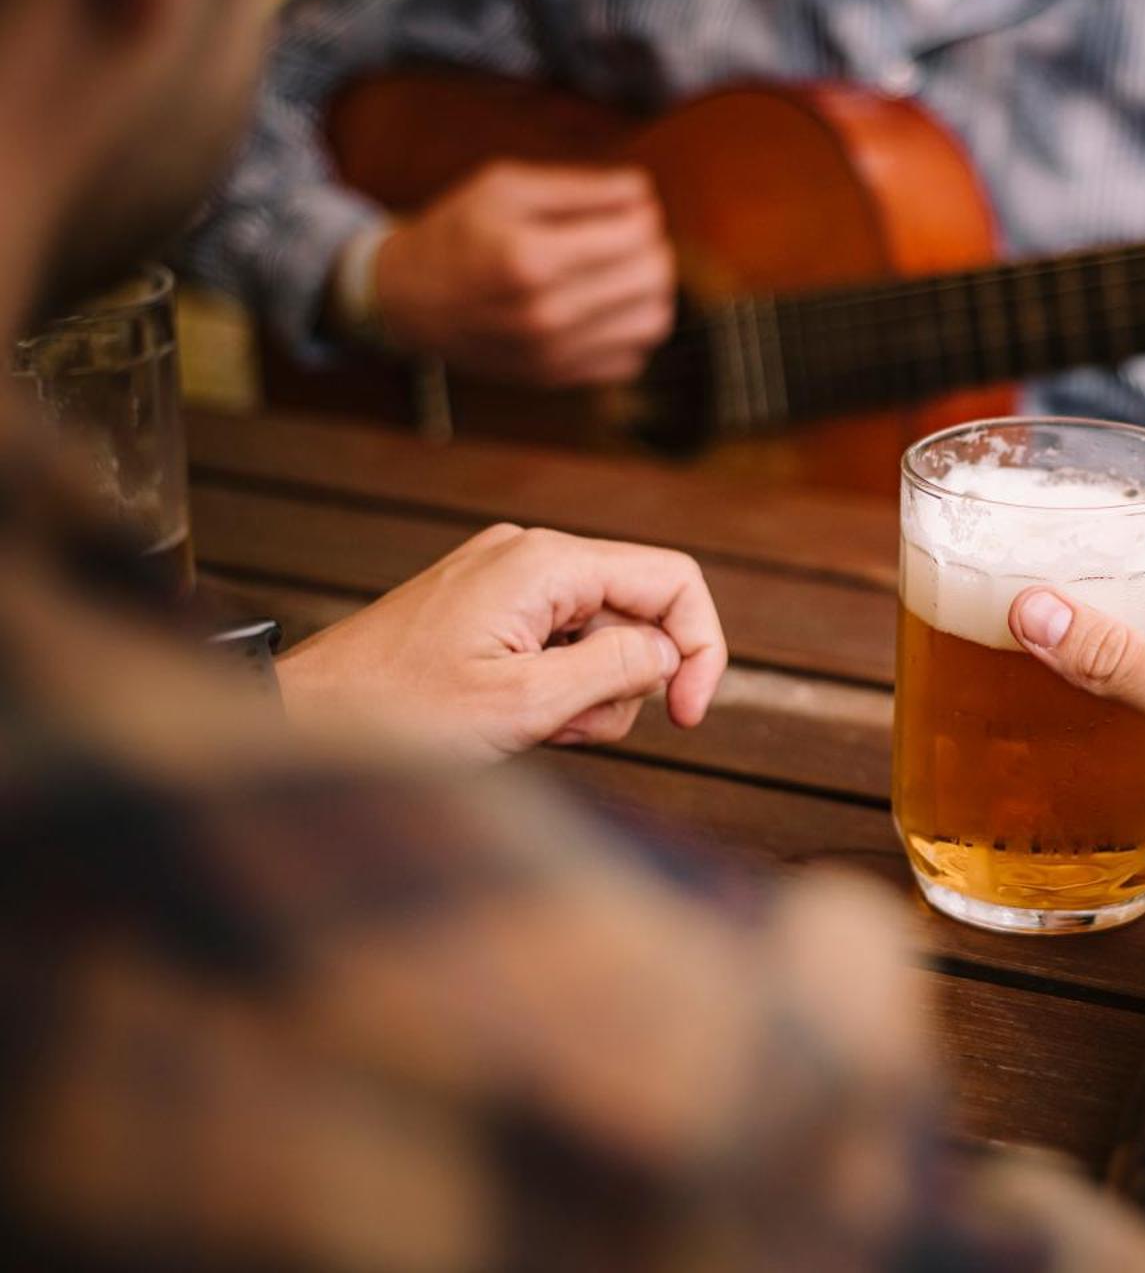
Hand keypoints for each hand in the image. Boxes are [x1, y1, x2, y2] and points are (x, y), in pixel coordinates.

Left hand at [276, 525, 726, 762]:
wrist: (303, 717)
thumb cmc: (394, 711)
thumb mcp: (523, 703)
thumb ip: (613, 669)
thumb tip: (668, 652)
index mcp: (545, 563)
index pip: (673, 582)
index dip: (701, 648)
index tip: (689, 714)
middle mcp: (531, 556)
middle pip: (640, 613)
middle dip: (625, 684)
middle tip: (569, 728)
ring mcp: (509, 580)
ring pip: (603, 638)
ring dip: (587, 696)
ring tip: (529, 727)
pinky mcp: (492, 608)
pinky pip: (561, 645)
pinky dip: (555, 689)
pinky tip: (511, 716)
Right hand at [374, 162, 675, 386]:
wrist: (410, 300)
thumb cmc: (459, 233)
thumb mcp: (505, 187)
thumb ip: (580, 187)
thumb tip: (644, 192)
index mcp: (530, 257)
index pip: (636, 233)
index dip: (642, 212)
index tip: (624, 207)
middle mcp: (546, 313)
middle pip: (653, 277)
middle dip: (652, 247)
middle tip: (625, 236)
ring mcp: (555, 353)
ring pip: (654, 322)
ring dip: (650, 291)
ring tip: (621, 271)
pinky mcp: (561, 378)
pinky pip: (633, 357)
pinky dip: (629, 330)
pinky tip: (603, 308)